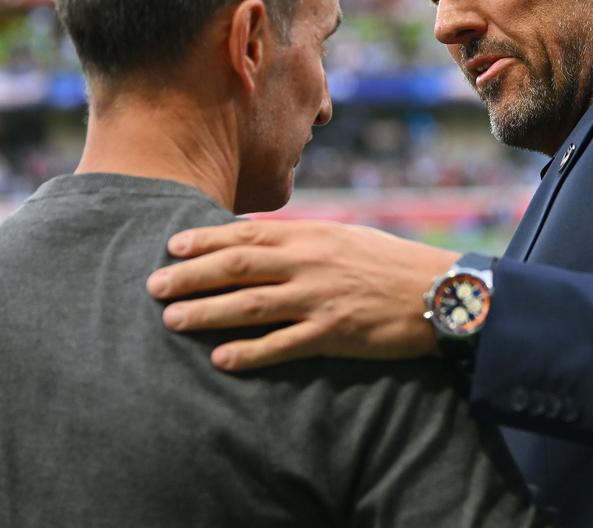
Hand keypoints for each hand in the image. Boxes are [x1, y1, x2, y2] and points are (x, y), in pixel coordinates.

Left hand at [146, 220, 459, 370]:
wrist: (439, 290)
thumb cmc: (388, 262)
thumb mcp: (343, 238)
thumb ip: (301, 241)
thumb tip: (256, 240)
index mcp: (311, 236)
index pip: (246, 234)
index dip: (205, 241)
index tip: (171, 246)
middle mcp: (309, 263)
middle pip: (238, 266)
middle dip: (191, 275)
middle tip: (153, 285)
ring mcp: (320, 298)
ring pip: (251, 304)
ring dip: (207, 312)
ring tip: (171, 319)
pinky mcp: (334, 333)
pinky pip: (284, 345)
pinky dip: (250, 352)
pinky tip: (221, 359)